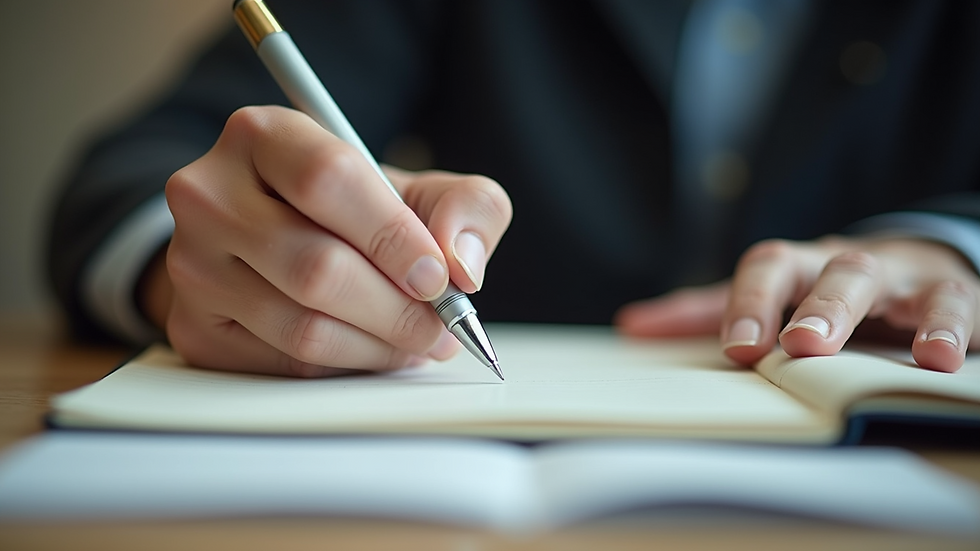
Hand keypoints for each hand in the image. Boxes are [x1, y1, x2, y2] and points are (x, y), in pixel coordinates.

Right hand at [141, 105, 511, 375]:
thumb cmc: (354, 212)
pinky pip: (286, 363)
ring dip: (379, 345)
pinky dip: (347, 365)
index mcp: (262, 135)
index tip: (438, 276)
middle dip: (398, 310)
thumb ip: (465, 206)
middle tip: (442, 326)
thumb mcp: (418, 189)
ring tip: (419, 341)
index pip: (328, 179)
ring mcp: (192, 265)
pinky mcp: (195, 328)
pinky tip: (374, 349)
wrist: (276, 238)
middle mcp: (209, 195)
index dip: (393, 236)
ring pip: (303, 326)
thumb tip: (461, 263)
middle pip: (316, 266)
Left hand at [614, 236, 979, 371]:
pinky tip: (955, 361)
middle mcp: (853, 267)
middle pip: (841, 273)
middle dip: (826, 308)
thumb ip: (703, 312)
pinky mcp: (957, 301)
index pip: (769, 268)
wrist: (899, 265)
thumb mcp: (763, 297)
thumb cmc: (814, 289)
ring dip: (921, 320)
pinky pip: (968, 310)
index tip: (739, 349)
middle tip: (806, 347)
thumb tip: (631, 326)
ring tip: (923, 356)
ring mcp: (910, 284)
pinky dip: (964, 331)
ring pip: (918, 290)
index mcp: (798, 266)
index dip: (752, 304)